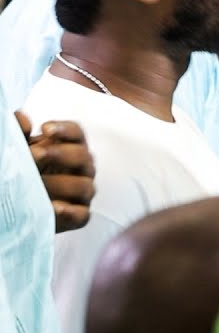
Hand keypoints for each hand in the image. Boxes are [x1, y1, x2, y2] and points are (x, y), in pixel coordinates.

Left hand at [22, 113, 94, 232]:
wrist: (21, 204)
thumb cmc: (25, 172)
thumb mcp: (20, 152)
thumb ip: (19, 136)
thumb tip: (20, 117)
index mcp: (69, 148)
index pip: (77, 133)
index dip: (65, 129)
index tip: (45, 129)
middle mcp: (81, 168)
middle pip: (84, 156)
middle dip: (60, 154)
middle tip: (35, 155)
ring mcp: (83, 193)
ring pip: (85, 186)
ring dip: (61, 184)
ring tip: (38, 184)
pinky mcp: (78, 215)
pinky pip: (82, 215)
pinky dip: (69, 212)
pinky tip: (53, 207)